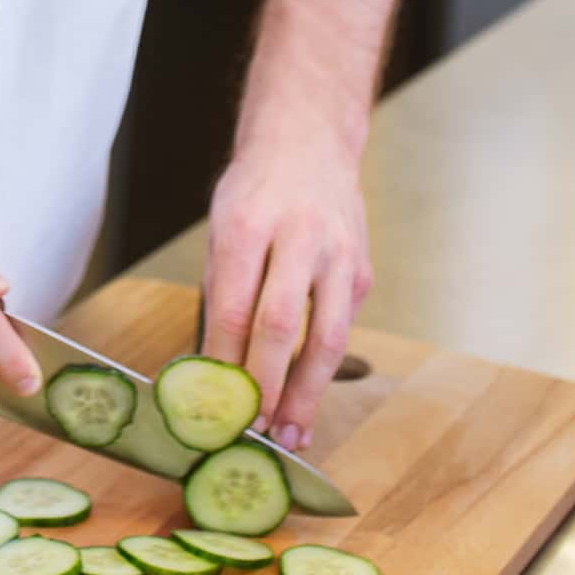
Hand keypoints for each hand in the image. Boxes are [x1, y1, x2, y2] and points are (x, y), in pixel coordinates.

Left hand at [199, 0, 393, 450]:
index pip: (234, 308)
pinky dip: (323, 365)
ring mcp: (338, 253)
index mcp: (247, 223)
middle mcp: (298, 236)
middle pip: (281, 324)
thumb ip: (222, 292)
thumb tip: (211, 369)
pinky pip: (343, 325)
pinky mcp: (362, 269)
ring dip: (307, 392)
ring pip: (327, 335)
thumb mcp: (221, 227)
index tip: (214, 406)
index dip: (226, 364)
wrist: (309, 141)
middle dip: (266, 385)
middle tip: (250, 432)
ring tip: (290, 433)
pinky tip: (307, 397)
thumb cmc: (254, 191)